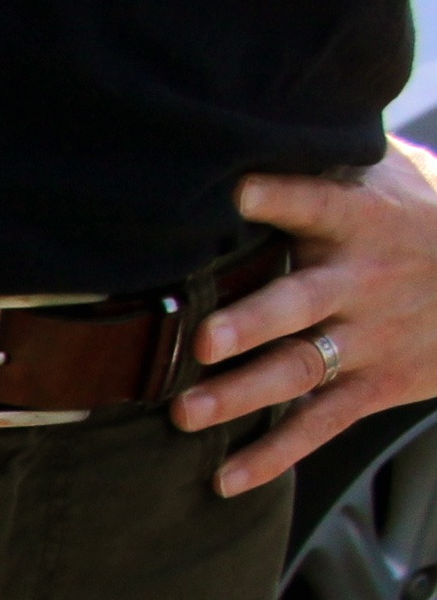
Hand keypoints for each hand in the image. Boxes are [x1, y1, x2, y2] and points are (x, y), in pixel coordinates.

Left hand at [179, 142, 436, 493]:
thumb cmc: (424, 215)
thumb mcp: (392, 174)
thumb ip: (330, 158)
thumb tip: (259, 119)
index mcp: (364, 220)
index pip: (322, 203)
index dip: (282, 197)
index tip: (239, 192)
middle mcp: (362, 282)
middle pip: (301, 302)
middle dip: (253, 322)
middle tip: (203, 339)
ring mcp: (368, 338)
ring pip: (300, 368)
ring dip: (242, 393)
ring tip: (186, 413)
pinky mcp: (375, 384)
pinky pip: (320, 424)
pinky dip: (272, 455)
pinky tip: (224, 480)